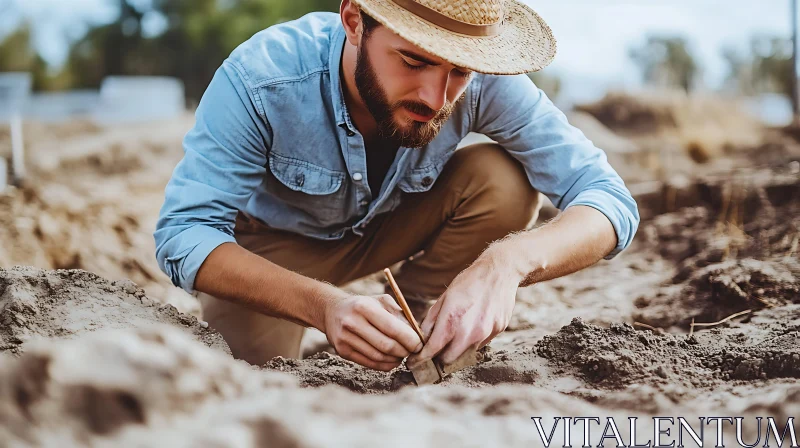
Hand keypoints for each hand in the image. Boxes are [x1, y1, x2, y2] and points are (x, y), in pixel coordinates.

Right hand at [323, 294, 423, 370]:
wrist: (332, 311)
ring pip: (378, 357)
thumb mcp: (381, 301)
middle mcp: (352, 323)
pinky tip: (392, 360)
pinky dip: (385, 365)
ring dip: (396, 359)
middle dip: (404, 351)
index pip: (392, 328)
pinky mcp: (342, 352)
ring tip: (403, 355)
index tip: (419, 344)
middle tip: (413, 351)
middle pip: (386, 345)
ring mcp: (345, 339)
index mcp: (364, 307)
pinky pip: (369, 363)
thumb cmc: (363, 305)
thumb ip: (399, 315)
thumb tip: (417, 334)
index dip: (409, 339)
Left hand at [407, 252, 519, 368]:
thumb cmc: (469, 282)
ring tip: (459, 330)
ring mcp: (485, 333)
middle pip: (449, 360)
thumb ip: (432, 320)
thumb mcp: (444, 297)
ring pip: (466, 354)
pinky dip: (473, 340)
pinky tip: (474, 323)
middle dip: (440, 356)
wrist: (498, 272)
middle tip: (436, 349)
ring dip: (458, 348)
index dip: (421, 358)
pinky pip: (481, 344)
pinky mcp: (497, 332)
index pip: (433, 350)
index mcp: (451, 319)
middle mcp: (469, 331)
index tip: (414, 362)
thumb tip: (423, 339)